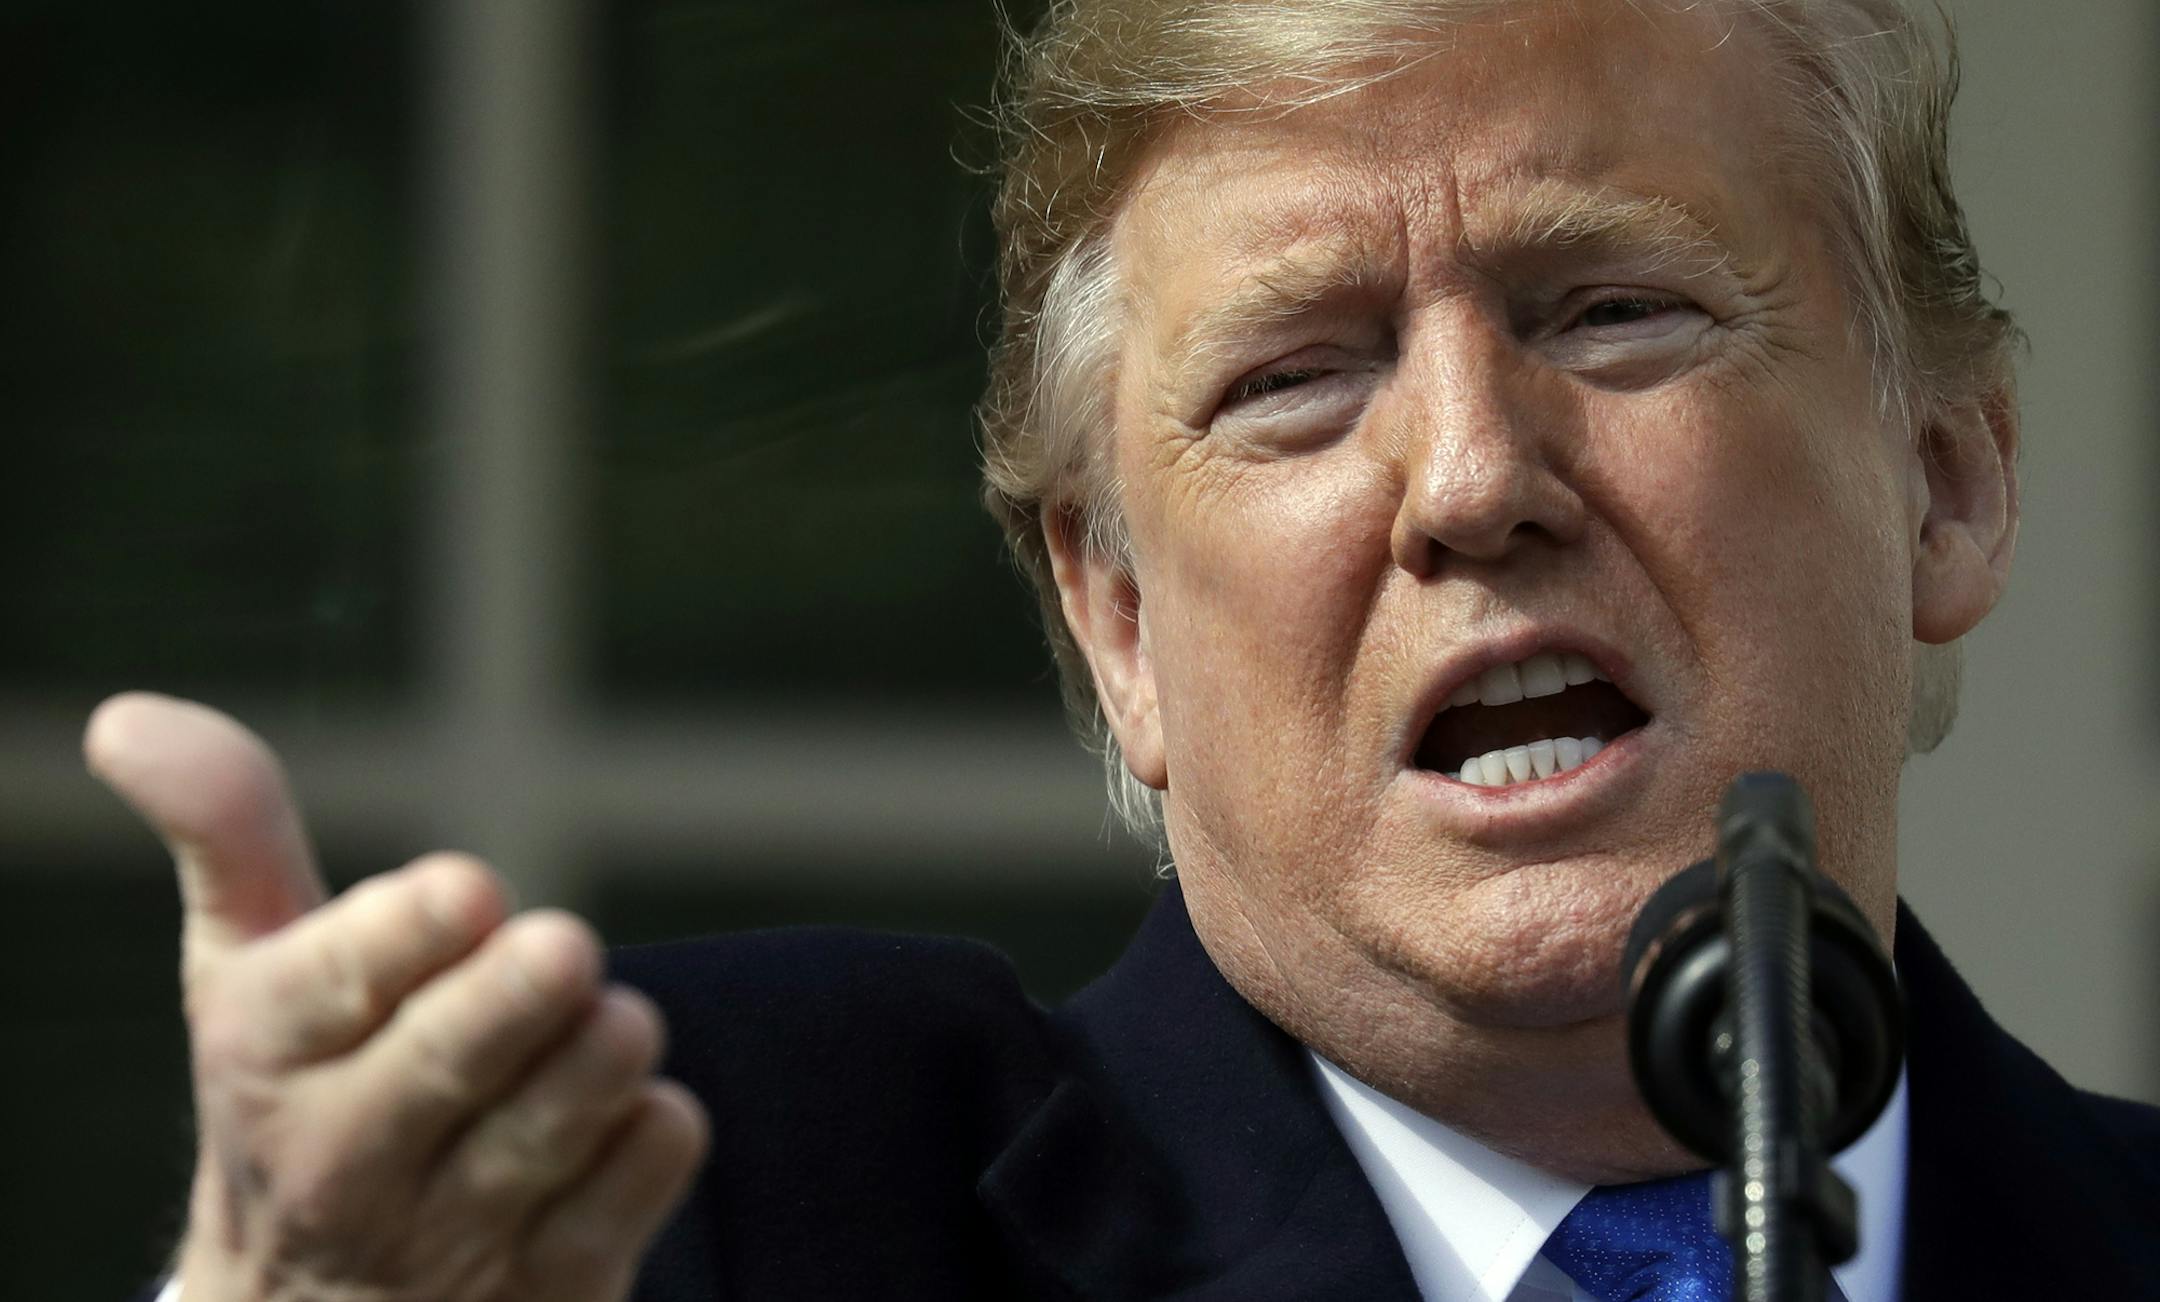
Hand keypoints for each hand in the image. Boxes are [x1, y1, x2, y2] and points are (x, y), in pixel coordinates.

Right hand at [87, 693, 707, 1300]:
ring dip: (606, 1047)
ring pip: (563, 1116)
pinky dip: (655, 1128)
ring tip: (605, 1023)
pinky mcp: (553, 1290)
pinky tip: (619, 1118)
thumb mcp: (247, 965)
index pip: (334, 985)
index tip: (468, 890)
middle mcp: (344, 1159)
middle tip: (565, 947)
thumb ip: (223, 829)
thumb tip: (126, 718)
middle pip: (453, 1059)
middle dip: (521, 991)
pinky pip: (644, 1174)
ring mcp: (450, 1239)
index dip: (411, 931)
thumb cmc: (305, 1085)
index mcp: (265, 1054)